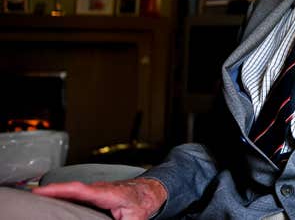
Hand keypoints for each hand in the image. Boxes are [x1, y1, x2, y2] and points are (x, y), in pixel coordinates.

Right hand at [32, 178, 166, 219]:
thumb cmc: (141, 204)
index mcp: (106, 193)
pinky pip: (75, 194)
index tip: (44, 190)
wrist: (148, 192)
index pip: (81, 190)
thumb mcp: (135, 218)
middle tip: (33, 195)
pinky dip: (63, 195)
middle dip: (53, 190)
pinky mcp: (93, 195)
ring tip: (38, 198)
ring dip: (56, 193)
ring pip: (73, 191)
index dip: (62, 189)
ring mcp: (94, 191)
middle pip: (72, 189)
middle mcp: (98, 189)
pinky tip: (53, 201)